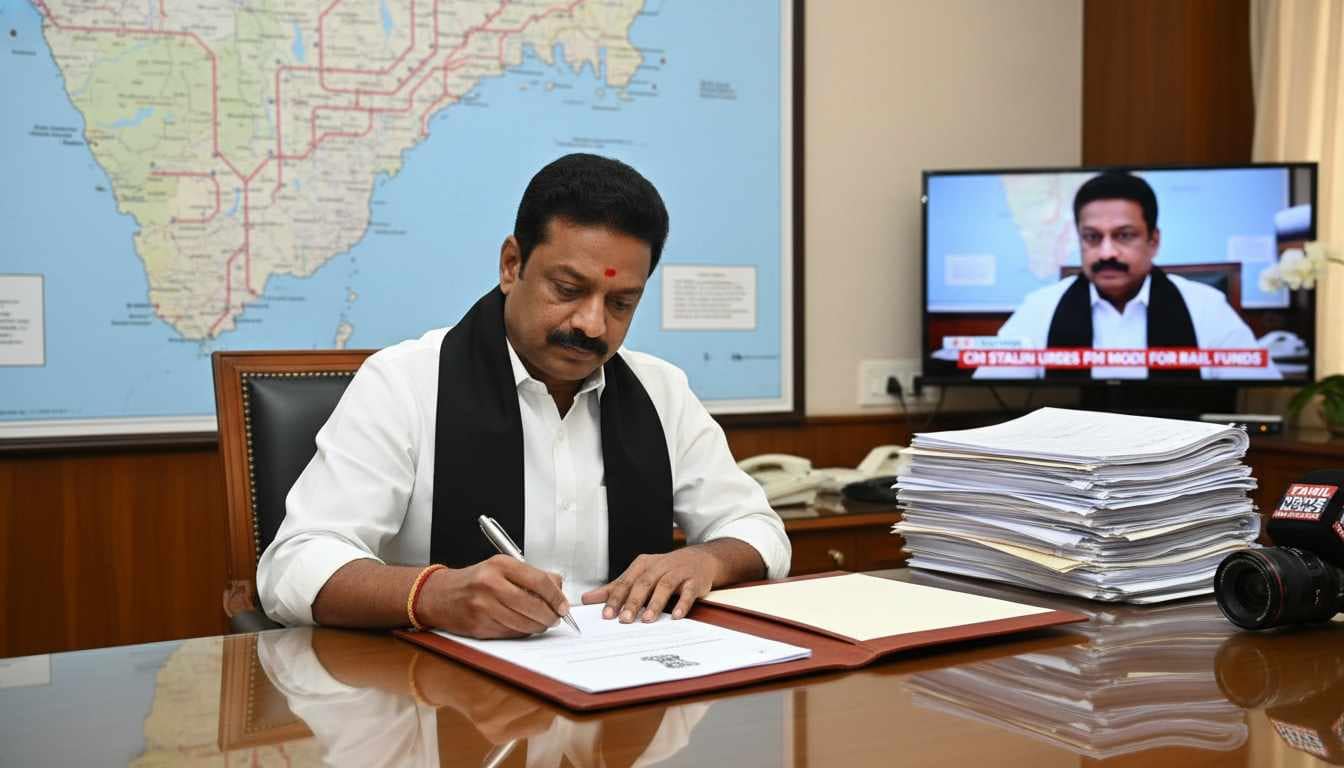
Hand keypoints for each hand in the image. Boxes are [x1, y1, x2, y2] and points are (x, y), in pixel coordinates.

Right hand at [419, 555, 567, 637]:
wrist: (439, 595)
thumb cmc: (474, 581)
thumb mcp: (501, 567)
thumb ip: (531, 575)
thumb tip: (558, 587)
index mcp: (500, 565)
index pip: (539, 581)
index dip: (556, 596)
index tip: (563, 605)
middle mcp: (491, 584)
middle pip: (533, 605)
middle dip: (550, 615)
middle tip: (556, 618)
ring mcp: (483, 606)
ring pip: (523, 623)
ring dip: (538, 626)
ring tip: (542, 623)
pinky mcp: (479, 625)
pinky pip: (510, 632)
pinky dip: (522, 632)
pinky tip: (523, 626)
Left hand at [581, 547, 722, 622]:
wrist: (701, 559)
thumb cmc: (666, 569)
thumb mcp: (640, 574)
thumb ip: (615, 588)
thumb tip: (588, 598)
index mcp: (643, 565)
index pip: (626, 582)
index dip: (615, 598)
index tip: (606, 614)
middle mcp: (659, 566)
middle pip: (643, 583)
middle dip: (632, 602)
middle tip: (624, 620)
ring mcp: (678, 572)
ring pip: (664, 586)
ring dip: (655, 603)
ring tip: (646, 620)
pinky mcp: (694, 580)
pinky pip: (688, 592)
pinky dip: (682, 604)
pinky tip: (675, 616)